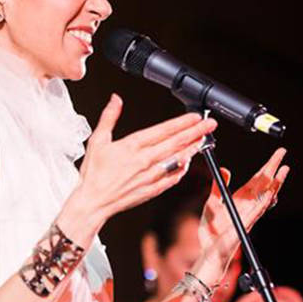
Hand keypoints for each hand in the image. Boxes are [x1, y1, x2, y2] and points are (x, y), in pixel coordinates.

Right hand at [59, 95, 216, 245]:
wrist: (92, 202)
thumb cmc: (93, 174)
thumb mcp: (97, 140)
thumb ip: (109, 117)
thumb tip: (116, 100)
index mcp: (132, 146)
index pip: (163, 130)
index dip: (182, 122)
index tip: (195, 116)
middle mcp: (144, 160)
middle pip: (176, 143)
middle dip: (195, 132)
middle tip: (210, 124)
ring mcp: (150, 176)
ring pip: (177, 160)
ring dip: (192, 149)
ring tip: (203, 140)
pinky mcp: (152, 189)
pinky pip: (172, 178)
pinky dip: (182, 169)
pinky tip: (188, 163)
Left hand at [195, 148, 288, 284]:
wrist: (209, 251)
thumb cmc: (212, 231)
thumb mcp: (212, 203)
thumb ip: (218, 187)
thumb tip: (224, 169)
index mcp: (241, 200)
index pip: (257, 180)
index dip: (266, 167)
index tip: (276, 156)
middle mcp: (248, 206)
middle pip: (264, 184)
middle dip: (274, 168)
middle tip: (283, 153)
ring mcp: (249, 215)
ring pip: (266, 196)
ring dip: (276, 183)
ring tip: (284, 169)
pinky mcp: (245, 225)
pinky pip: (258, 212)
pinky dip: (265, 202)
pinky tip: (271, 193)